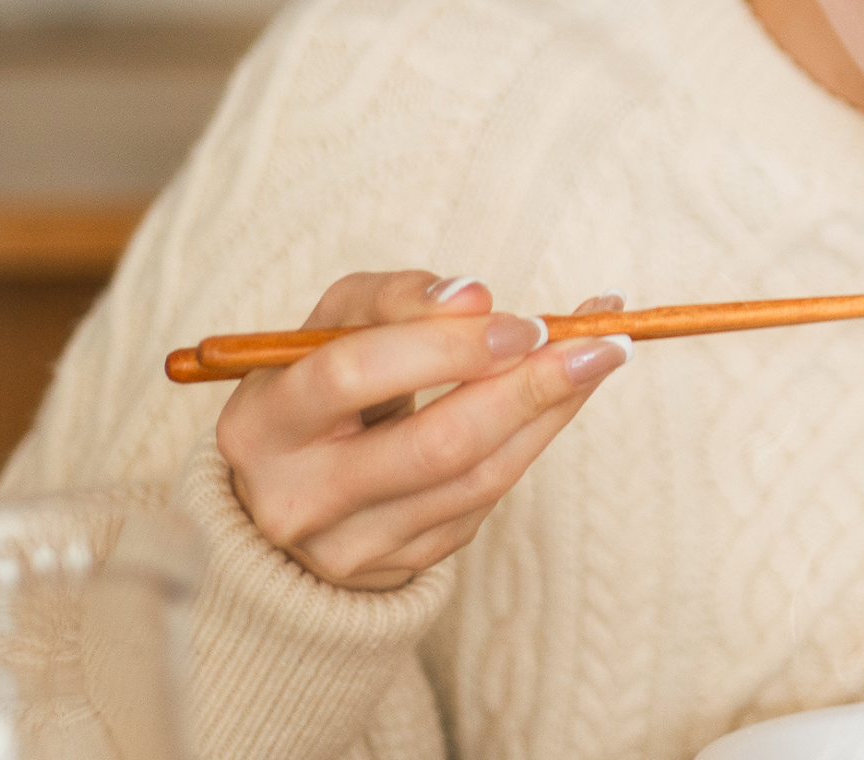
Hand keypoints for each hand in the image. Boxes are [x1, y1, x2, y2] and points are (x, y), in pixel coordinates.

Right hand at [215, 271, 628, 590]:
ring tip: (602, 356)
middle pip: (432, 445)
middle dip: (526, 388)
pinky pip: (487, 499)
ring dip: (552, 412)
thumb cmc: (316, 387)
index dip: (445, 346)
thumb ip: (395, 301)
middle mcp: (297, 498)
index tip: (522, 321)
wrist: (287, 490)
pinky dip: (535, 440)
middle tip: (598, 342)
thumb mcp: (330, 329)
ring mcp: (351, 545)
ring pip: (477, 479)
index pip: (352, 374)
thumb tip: (476, 298)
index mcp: (261, 425)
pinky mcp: (402, 564)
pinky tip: (564, 398)